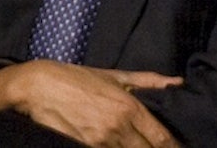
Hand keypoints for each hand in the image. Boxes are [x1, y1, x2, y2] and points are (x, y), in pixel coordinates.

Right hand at [0, 60, 183, 146]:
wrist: (40, 87)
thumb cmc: (79, 79)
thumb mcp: (115, 76)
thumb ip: (149, 82)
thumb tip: (177, 83)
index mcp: (130, 108)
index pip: (161, 138)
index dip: (173, 147)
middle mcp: (118, 128)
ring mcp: (99, 142)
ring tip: (138, 147)